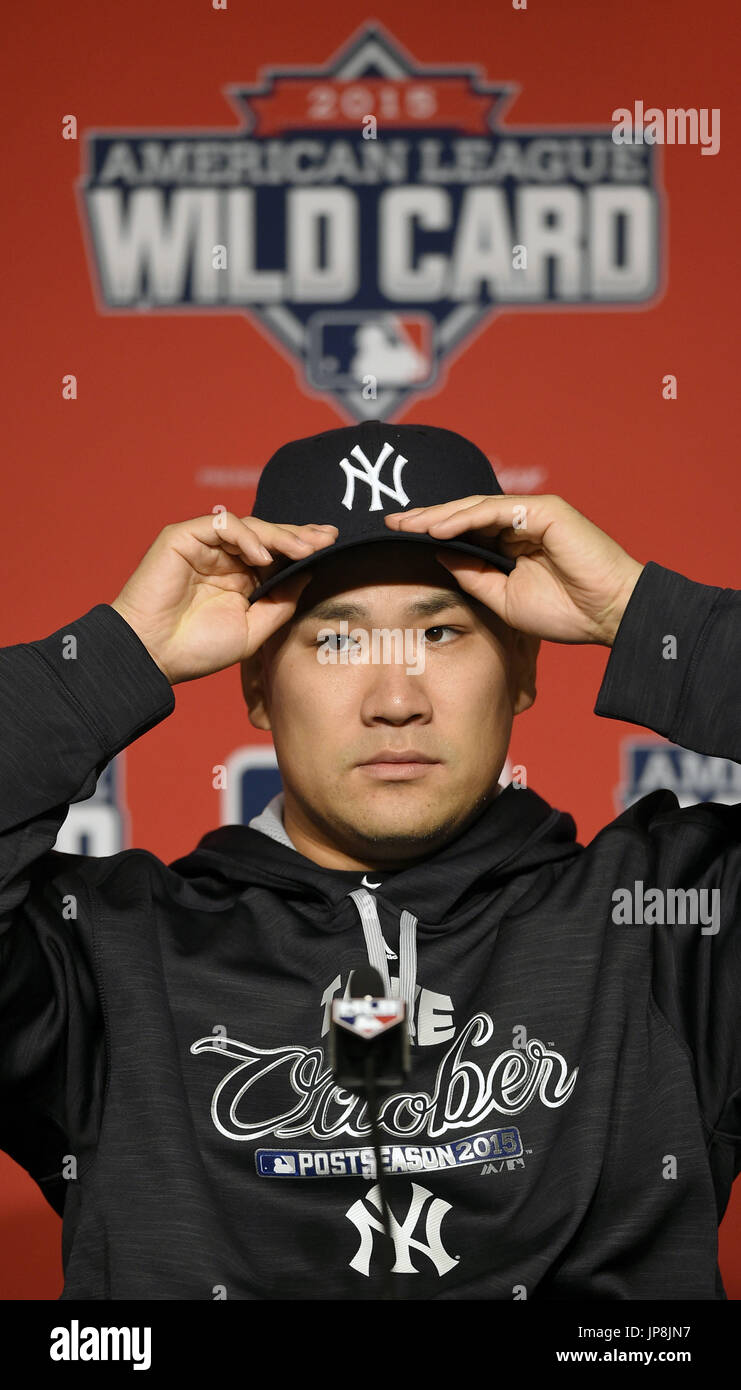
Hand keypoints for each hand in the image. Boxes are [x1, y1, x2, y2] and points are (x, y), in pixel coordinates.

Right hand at [110, 512, 337, 683]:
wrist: (154, 656)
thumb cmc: (197, 649)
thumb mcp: (253, 630)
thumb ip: (281, 602)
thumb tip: (309, 574)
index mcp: (239, 578)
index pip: (277, 553)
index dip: (302, 546)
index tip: (332, 544)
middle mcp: (223, 557)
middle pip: (268, 535)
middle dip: (299, 535)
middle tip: (327, 538)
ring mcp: (203, 545)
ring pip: (249, 527)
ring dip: (279, 535)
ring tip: (302, 550)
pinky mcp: (183, 537)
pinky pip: (221, 524)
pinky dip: (245, 537)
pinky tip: (264, 556)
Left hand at [384, 494, 643, 644]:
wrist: (609, 616)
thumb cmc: (567, 612)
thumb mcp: (504, 598)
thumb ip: (473, 575)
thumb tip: (438, 554)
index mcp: (513, 542)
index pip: (464, 530)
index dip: (430, 532)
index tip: (397, 538)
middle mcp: (521, 521)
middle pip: (464, 513)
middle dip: (425, 517)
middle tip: (389, 522)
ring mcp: (534, 512)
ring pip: (476, 508)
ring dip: (438, 515)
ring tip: (406, 524)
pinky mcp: (545, 511)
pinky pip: (496, 511)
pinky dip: (465, 518)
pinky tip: (437, 529)